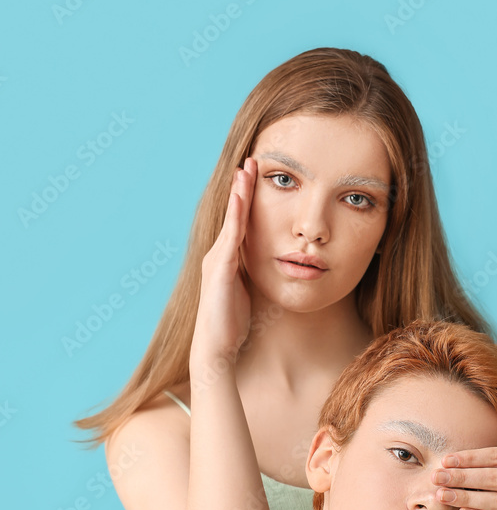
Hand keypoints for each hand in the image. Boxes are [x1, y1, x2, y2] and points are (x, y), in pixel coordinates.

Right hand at [190, 157, 256, 367]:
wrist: (216, 348)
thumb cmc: (232, 325)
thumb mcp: (247, 294)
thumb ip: (252, 277)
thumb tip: (268, 268)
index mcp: (226, 261)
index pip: (239, 224)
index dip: (246, 201)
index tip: (255, 178)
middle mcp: (218, 255)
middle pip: (234, 214)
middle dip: (242, 187)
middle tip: (251, 161)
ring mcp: (217, 260)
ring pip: (231, 220)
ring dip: (239, 193)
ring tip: (246, 169)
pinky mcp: (220, 268)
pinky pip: (231, 235)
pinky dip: (236, 214)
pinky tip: (242, 197)